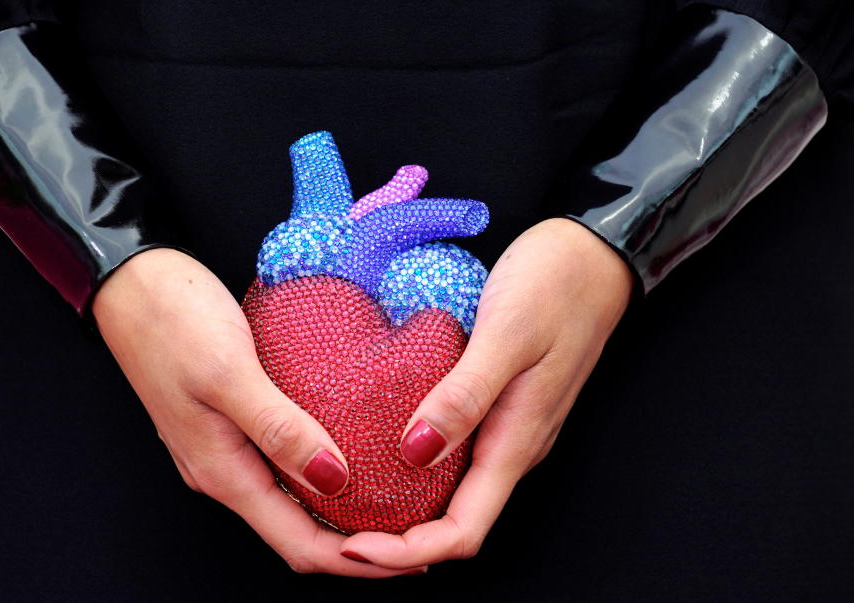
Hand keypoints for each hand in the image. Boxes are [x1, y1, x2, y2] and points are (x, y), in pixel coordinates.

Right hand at [93, 248, 425, 576]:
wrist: (132, 286)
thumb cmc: (173, 322)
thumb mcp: (230, 373)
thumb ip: (280, 429)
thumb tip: (336, 480)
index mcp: (222, 472)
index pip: (297, 543)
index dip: (355, 561)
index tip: (410, 558)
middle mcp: (223, 471)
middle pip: (297, 531)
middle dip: (357, 546)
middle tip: (417, 535)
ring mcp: (224, 449)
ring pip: (291, 501)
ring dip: (342, 512)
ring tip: (396, 501)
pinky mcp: (230, 423)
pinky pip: (283, 465)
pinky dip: (321, 473)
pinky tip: (352, 452)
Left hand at [340, 218, 633, 565]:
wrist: (593, 256)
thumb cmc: (555, 286)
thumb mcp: (506, 334)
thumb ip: (465, 394)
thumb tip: (417, 452)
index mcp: (517, 441)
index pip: (464, 531)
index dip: (408, 551)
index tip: (353, 545)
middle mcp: (514, 446)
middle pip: (456, 523)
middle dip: (398, 541)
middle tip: (337, 530)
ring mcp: (509, 427)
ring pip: (455, 493)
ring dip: (406, 508)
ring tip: (348, 497)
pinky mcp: (501, 405)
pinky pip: (457, 455)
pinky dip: (417, 467)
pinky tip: (383, 445)